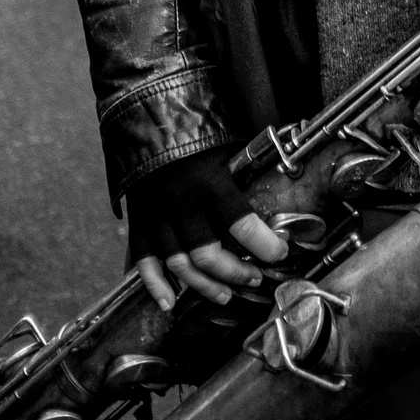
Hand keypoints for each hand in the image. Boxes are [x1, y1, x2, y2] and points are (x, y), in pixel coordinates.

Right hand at [126, 147, 288, 311]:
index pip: (242, 224)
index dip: (266, 245)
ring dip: (204, 286)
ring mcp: (157, 215)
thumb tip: (276, 193)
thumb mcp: (227, 147)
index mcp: (210, 181)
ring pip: (179, 265)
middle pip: (208, 255)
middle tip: (254, 277)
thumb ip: (244, 175)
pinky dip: (155, 285)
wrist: (147, 117)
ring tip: (224, 295)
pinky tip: (169, 302)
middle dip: (235, 272)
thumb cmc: (195, 131)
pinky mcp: (139, 220)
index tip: (280, 252)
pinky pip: (144, 261)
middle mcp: (183, 203)